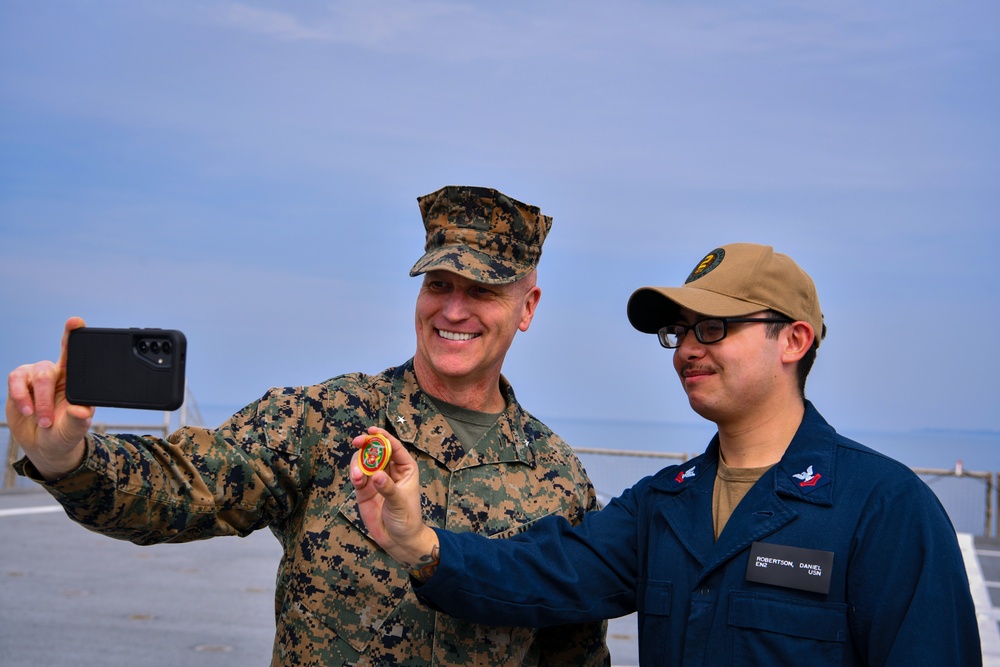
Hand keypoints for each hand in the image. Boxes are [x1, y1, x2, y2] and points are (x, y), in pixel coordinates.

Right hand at [5, 317, 92, 479]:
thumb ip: (78, 420)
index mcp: (76, 379)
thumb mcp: (74, 429)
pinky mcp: (19, 383)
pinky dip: (21, 397)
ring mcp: (37, 376)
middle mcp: (57, 373)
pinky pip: (16, 380)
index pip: (75, 352)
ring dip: (37, 401)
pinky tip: (27, 411)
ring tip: (40, 420)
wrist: (45, 444)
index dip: (74, 335)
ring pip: (35, 376)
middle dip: (46, 397)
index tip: (75, 321)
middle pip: (49, 370)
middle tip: (47, 421)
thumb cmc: (64, 432)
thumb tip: (81, 411)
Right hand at [350, 427, 439, 579]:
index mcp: (405, 468)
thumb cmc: (407, 519)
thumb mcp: (400, 504)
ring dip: (358, 462)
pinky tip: (357, 479)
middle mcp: (390, 470)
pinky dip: (355, 474)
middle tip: (358, 441)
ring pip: (364, 461)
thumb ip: (388, 489)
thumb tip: (377, 475)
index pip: (394, 447)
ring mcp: (376, 479)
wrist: (398, 540)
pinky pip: (357, 476)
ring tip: (358, 475)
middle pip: (376, 450)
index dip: (383, 437)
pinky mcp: (364, 489)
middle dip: (366, 444)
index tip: (372, 431)